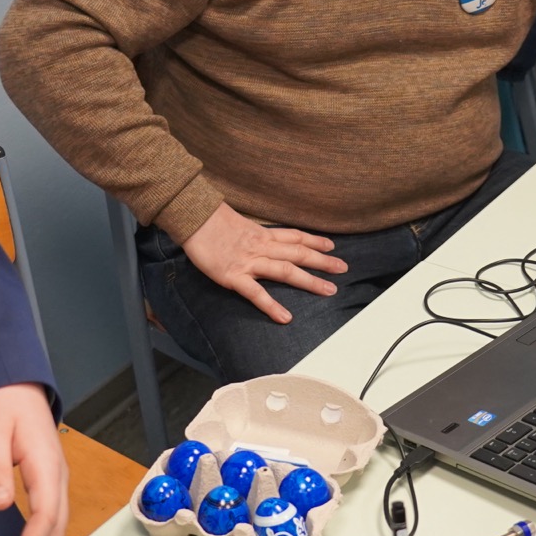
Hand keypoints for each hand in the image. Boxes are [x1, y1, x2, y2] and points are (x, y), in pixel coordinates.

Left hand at [0, 383, 66, 535]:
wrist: (14, 382)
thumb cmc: (2, 402)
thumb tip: (0, 505)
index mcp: (46, 465)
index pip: (46, 517)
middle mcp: (58, 476)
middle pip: (55, 529)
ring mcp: (56, 479)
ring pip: (56, 527)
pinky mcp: (48, 480)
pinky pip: (50, 518)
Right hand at [180, 202, 345, 323]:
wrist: (191, 218)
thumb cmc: (210, 220)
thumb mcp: (237, 223)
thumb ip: (251, 233)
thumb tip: (259, 236)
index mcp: (262, 234)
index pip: (295, 237)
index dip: (315, 241)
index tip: (332, 246)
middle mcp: (261, 247)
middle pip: (298, 254)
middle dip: (323, 262)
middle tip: (343, 269)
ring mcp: (249, 262)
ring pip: (286, 271)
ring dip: (309, 281)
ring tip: (329, 290)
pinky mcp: (233, 276)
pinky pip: (256, 293)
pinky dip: (272, 306)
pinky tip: (285, 317)